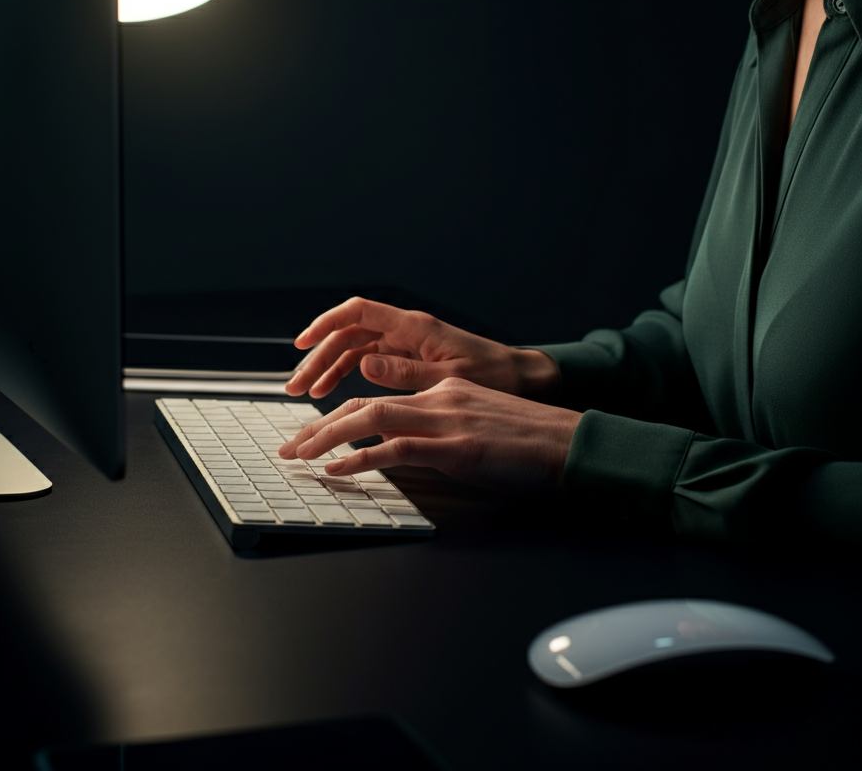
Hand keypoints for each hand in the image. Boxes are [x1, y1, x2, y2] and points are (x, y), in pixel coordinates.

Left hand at [277, 377, 581, 490]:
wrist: (571, 443)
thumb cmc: (531, 441)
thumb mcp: (479, 422)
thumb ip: (440, 424)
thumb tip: (406, 444)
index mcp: (443, 390)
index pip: (377, 399)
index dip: (338, 417)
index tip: (312, 435)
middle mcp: (438, 397)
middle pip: (363, 405)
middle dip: (318, 427)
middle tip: (289, 447)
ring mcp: (446, 421)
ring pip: (370, 420)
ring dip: (327, 439)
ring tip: (300, 456)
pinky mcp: (457, 447)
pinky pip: (396, 450)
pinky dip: (360, 460)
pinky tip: (337, 471)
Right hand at [284, 296, 559, 398]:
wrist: (521, 378)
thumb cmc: (495, 376)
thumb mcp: (450, 379)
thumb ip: (406, 374)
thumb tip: (364, 364)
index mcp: (415, 327)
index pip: (359, 312)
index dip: (326, 323)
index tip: (302, 342)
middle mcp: (406, 330)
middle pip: (348, 334)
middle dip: (318, 357)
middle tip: (296, 386)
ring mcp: (405, 343)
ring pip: (354, 348)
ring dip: (328, 368)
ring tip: (307, 393)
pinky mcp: (408, 358)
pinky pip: (367, 361)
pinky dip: (347, 374)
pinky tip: (333, 392)